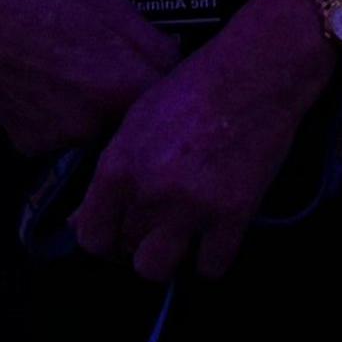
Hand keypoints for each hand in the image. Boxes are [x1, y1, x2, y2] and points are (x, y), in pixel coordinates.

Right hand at [0, 0, 182, 156]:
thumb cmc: (46, 5)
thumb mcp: (114, 9)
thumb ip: (156, 44)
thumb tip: (178, 66)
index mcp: (124, 88)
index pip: (170, 106)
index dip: (169, 91)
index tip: (165, 80)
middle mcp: (95, 125)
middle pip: (135, 126)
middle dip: (135, 105)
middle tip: (118, 75)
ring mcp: (61, 142)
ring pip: (100, 134)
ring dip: (100, 115)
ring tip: (78, 77)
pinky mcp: (32, 149)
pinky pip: (65, 139)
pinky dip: (65, 122)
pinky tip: (52, 91)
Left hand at [75, 0, 335, 280]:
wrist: (257, 71)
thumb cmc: (197, 85)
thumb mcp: (138, 120)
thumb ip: (113, 174)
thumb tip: (83, 218)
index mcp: (119, 166)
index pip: (91, 235)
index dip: (103, 238)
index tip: (117, 233)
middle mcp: (149, 192)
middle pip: (125, 252)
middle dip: (138, 242)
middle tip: (156, 225)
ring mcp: (191, 208)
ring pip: (158, 270)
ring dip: (168, 258)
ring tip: (182, 237)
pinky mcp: (233, 215)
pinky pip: (211, 267)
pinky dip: (212, 257)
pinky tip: (216, 235)